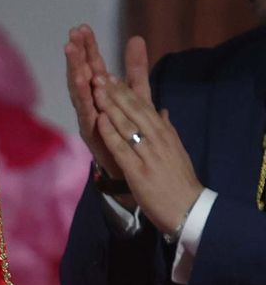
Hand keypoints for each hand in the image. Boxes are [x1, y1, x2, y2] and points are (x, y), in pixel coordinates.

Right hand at [64, 25, 127, 180]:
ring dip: (76, 74)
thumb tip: (137, 41)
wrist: (135, 171)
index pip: (94, 66)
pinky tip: (83, 86)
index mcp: (103, 94)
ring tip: (73, 57)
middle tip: (72, 35)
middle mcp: (92, 104)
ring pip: (81, 93)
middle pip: (83, 75)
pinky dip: (85, 101)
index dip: (89, 48)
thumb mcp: (138, 97)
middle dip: (78, 55)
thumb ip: (136, 71)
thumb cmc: (132, 135)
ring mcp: (90, 119)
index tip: (82, 27)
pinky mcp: (92, 135)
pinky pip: (88, 115)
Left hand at [91, 63, 203, 235]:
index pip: (143, 106)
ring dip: (110, 105)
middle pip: (134, 110)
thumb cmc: (179, 181)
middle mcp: (158, 139)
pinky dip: (111, 132)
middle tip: (99, 75)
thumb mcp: (176, 150)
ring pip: (127, 124)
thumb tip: (162, 111)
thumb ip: (167, 130)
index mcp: (165, 133)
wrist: (189, 209)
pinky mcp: (139, 171)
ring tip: (96, 89)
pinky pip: (123, 147)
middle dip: (115, 91)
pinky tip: (100, 119)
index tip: (110, 76)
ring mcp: (149, 154)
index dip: (125, 90)